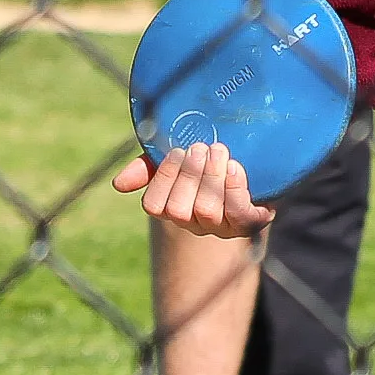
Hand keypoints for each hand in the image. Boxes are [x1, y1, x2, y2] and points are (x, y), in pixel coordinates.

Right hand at [113, 140, 271, 238]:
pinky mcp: (249, 224)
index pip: (154, 206)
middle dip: (190, 174)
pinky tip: (236, 167)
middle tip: (201, 147)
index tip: (178, 151)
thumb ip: (147, 166)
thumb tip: (118, 184)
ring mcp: (222, 227)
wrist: (256, 160)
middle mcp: (195, 223)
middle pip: (180, 211)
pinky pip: (240, 215)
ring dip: (212, 175)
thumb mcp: (176, 156)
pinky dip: (235, 189)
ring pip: (208, 211)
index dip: (165, 177)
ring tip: (219, 151)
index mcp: (173, 207)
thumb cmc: (208, 158)